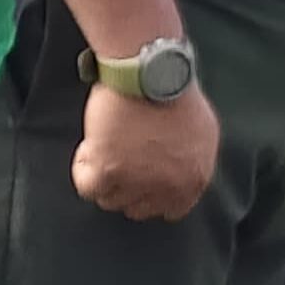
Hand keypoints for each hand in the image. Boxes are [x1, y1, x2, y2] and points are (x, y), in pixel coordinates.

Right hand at [74, 83, 218, 222]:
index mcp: (193, 180)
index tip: (139, 178)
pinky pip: (87, 188)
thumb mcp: (201, 133)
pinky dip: (84, 168)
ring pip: (109, 200)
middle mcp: (167, 188)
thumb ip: (190, 160)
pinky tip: (90, 148)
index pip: (170, 210)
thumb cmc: (175, 92)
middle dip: (126, 188)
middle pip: (137, 209)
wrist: (151, 74)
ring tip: (102, 148)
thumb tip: (174, 168)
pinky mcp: (108, 170)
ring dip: (103, 177)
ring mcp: (137, 182)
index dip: (151, 194)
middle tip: (118, 160)